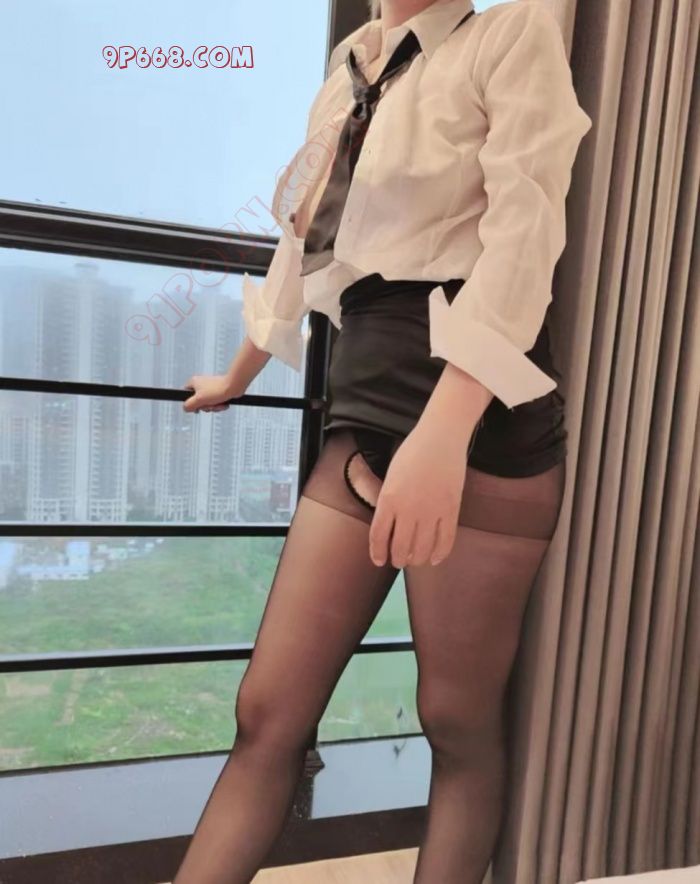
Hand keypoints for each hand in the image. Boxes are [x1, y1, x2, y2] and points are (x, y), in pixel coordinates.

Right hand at [182, 374, 243, 412]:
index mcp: (194, 382)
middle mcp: (201, 384)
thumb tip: (185, 409)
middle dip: (205, 407)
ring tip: (218, 403)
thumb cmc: (218, 389)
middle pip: (198, 402)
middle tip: (209, 404)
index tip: (195, 406)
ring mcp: (210, 389)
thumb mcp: (198, 400)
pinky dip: (220, 405)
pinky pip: (216, 403)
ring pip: (207, 404)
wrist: (234, 387)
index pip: (185, 394)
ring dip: (213, 407)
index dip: (189, 403)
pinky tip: (223, 403)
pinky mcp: (219, 393)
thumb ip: (189, 405)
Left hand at [369, 421, 467, 567]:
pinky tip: (434, 558)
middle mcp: (409, 508)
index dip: (378, 553)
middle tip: (398, 561)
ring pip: (422, 549)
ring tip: (414, 560)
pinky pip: (445, 540)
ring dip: (416, 559)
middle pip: (400, 547)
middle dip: (397, 559)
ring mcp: (432, 510)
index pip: (379, 536)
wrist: (441, 437)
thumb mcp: (391, 476)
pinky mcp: (451, 509)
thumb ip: (388, 502)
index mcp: (389, 498)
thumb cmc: (413, 452)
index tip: (379, 560)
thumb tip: (388, 528)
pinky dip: (439, 554)